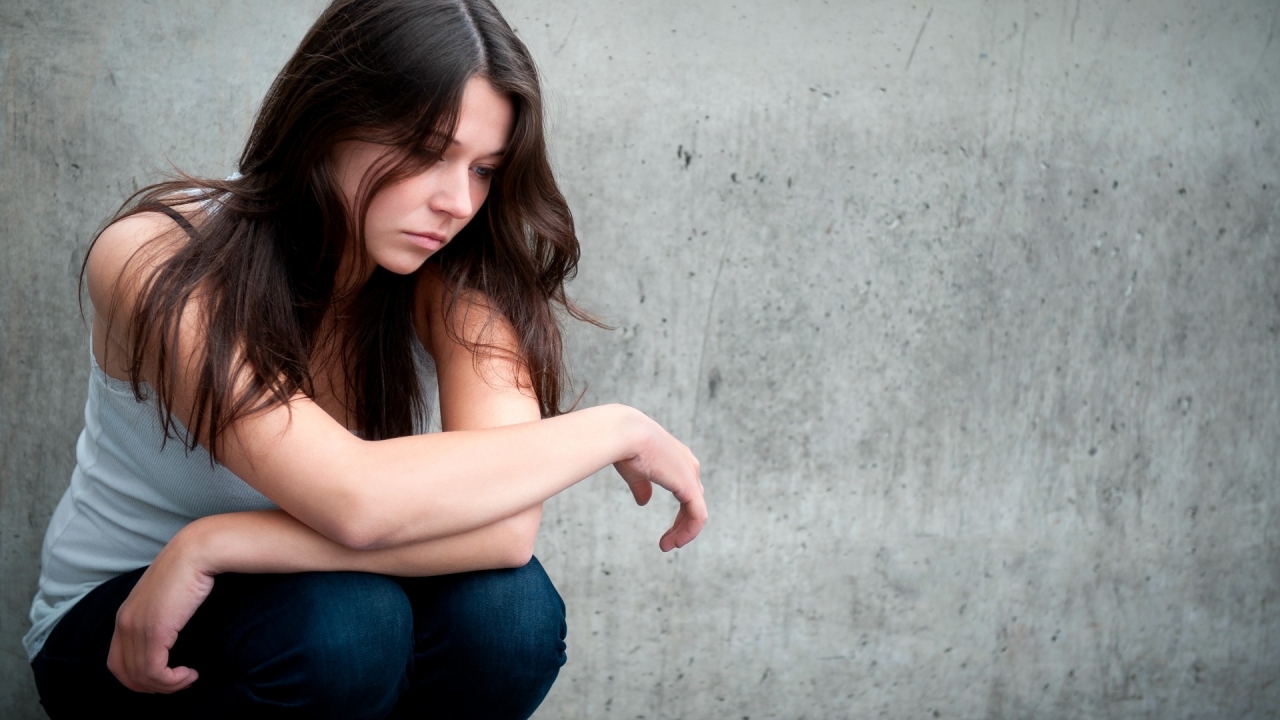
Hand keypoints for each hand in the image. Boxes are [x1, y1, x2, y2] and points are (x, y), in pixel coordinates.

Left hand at [107, 530, 215, 692]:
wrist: (198, 551)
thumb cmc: (189, 569)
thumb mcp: (165, 596)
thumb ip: (158, 614)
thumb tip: (169, 633)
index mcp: (125, 616)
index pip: (117, 663)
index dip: (139, 678)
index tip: (166, 675)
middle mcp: (124, 624)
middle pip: (126, 675)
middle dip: (153, 687)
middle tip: (179, 682)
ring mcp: (137, 628)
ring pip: (141, 677)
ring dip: (167, 686)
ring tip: (188, 678)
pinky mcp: (155, 631)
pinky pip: (155, 671)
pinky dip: (172, 681)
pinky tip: (190, 672)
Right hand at [612, 411, 706, 550]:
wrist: (625, 434)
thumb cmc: (625, 447)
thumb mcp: (635, 471)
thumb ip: (642, 486)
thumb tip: (644, 502)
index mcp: (678, 459)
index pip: (687, 491)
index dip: (680, 514)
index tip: (666, 532)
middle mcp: (689, 466)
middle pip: (693, 503)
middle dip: (682, 525)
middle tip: (666, 543)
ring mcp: (691, 476)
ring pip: (696, 512)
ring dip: (683, 532)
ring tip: (667, 546)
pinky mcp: (690, 487)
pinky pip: (698, 516)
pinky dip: (689, 531)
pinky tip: (675, 542)